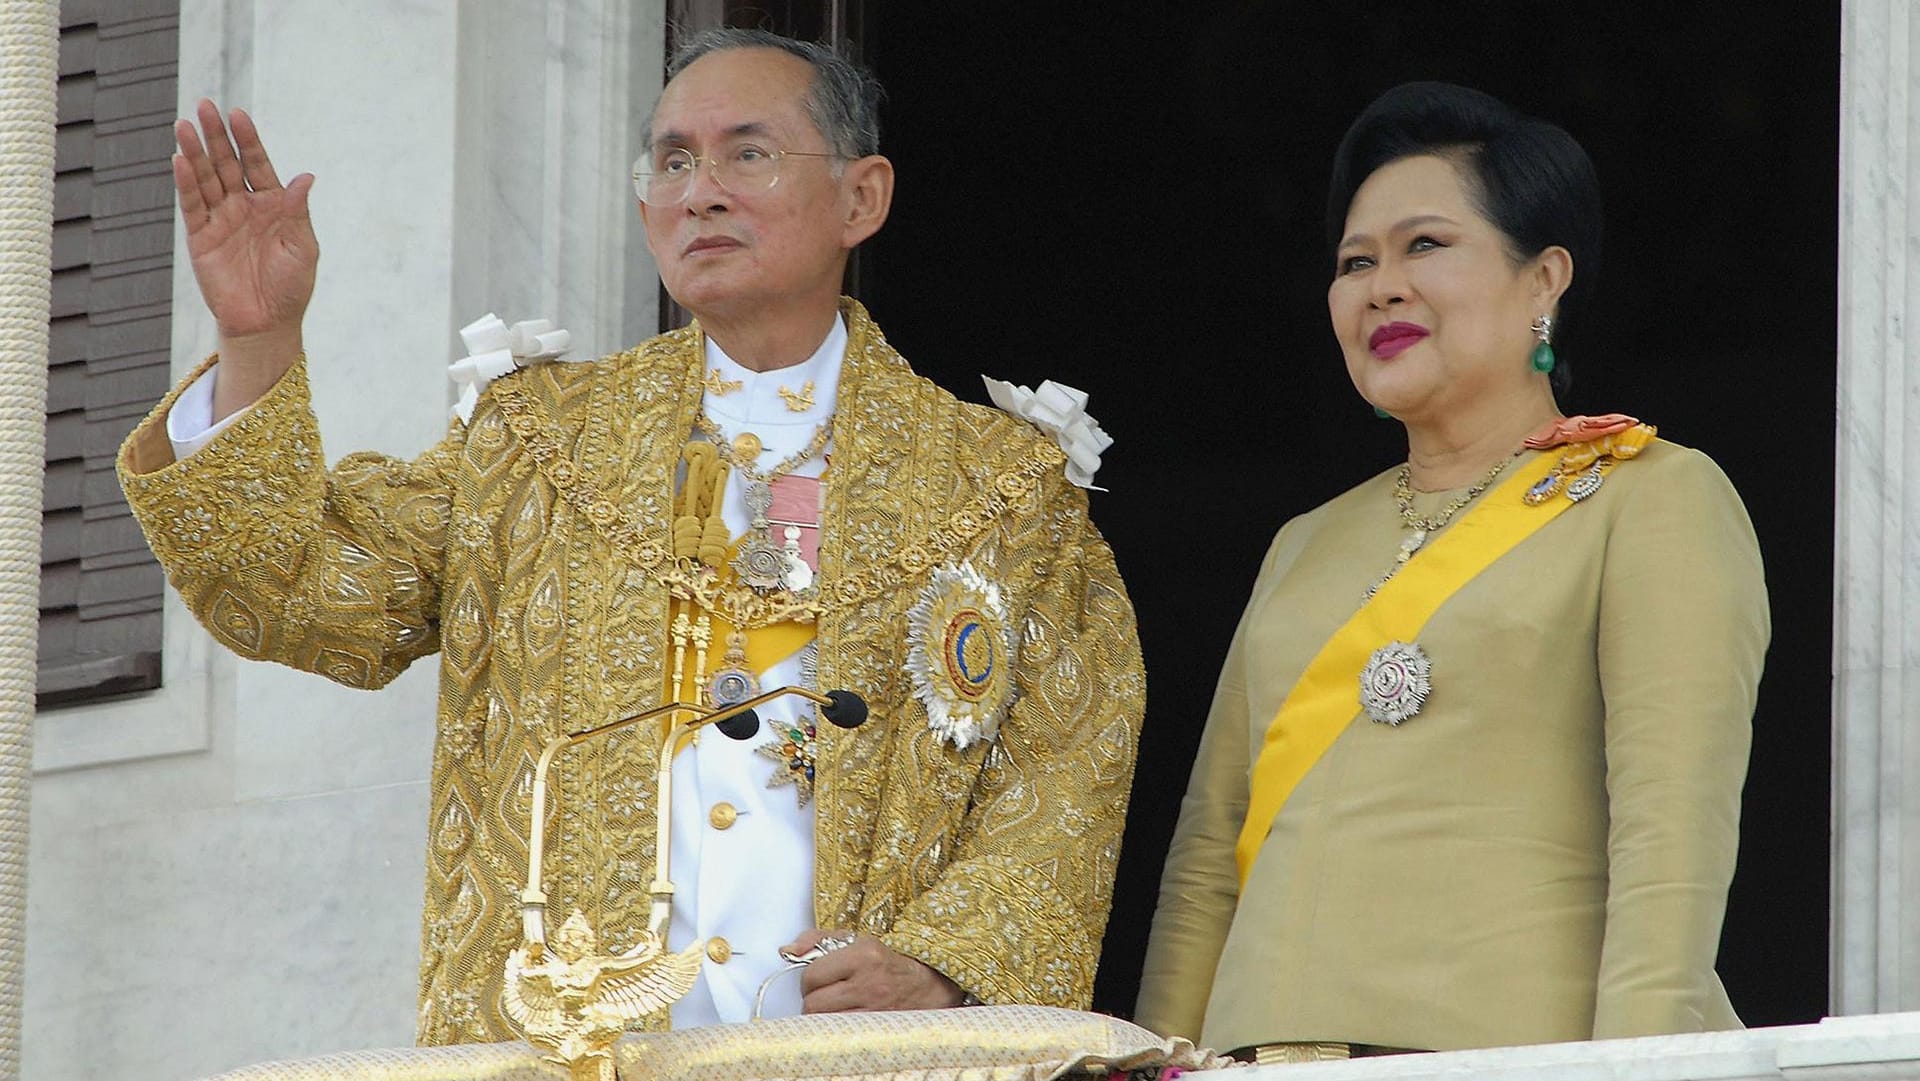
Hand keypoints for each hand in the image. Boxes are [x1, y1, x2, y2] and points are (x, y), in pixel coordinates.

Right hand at [172, 99, 317, 414]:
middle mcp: (245, 206)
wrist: (267, 323)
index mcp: (274, 205)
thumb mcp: (303, 247)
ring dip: (195, 153)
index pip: (258, 164)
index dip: (248, 140)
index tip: (238, 115)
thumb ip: (299, 211)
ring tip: (183, 125)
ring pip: (206, 179)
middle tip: (205, 106)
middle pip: (227, 164)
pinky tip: (179, 161)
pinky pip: (192, 205)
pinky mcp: (201, 237)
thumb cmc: (291, 287)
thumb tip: (306, 176)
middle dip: (216, 136)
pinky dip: (186, 184)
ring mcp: (221, 219)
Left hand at [784, 928, 966, 1012]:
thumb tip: (786, 950)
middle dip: (811, 1001)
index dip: (808, 980)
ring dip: (822, 1017)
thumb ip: (816, 939)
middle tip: (822, 996)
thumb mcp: (854, 939)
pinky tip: (842, 1021)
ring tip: (832, 1009)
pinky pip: (841, 1036)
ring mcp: (875, 1011)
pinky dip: (835, 1030)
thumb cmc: (885, 961)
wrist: (927, 984)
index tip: (816, 980)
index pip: (811, 976)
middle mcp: (869, 984)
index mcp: (863, 955)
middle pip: (813, 1005)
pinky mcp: (878, 1030)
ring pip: (825, 1024)